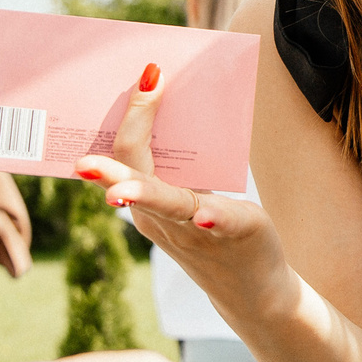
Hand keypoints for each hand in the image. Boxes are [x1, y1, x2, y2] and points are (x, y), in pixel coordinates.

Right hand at [76, 66, 289, 317]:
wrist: (254, 286)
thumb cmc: (215, 226)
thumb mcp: (189, 192)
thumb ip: (175, 160)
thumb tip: (173, 100)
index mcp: (148, 201)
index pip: (127, 156)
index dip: (132, 116)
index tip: (147, 74)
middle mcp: (161, 217)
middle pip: (132, 178)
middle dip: (112, 158)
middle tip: (107, 127)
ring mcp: (193, 229)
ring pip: (162, 204)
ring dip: (139, 194)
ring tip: (119, 191)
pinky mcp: (232, 234)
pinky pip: (217, 225)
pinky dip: (210, 220)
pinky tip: (205, 217)